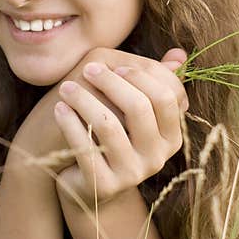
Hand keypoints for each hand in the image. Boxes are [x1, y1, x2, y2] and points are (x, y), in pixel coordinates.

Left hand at [53, 47, 188, 206]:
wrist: (86, 181)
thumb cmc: (111, 134)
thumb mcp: (132, 108)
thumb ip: (153, 81)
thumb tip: (179, 53)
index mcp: (170, 136)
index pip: (165, 96)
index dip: (140, 76)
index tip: (115, 64)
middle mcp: (157, 157)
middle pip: (138, 107)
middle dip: (110, 82)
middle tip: (86, 68)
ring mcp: (132, 174)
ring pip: (108, 125)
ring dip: (84, 99)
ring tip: (65, 87)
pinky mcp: (104, 185)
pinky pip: (85, 147)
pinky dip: (70, 123)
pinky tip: (59, 108)